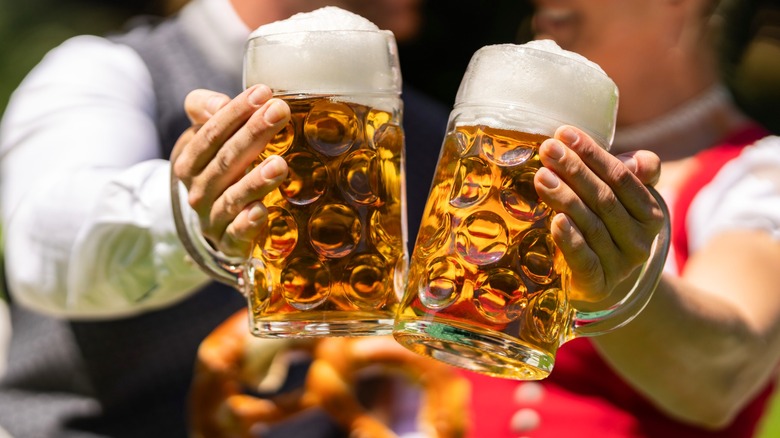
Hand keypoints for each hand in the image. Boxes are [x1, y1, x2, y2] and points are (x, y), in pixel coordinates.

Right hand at [171, 85, 290, 256]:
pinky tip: (262, 210)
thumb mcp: (205, 136)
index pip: (211, 133)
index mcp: (190, 162)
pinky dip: (247, 223)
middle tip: (280, 112)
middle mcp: (198, 190)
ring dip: (255, 181)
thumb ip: (207, 110)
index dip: (236, 112)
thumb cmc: (217, 167)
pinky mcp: (229, 243)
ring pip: (233, 197)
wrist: (214, 222)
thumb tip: (221, 103)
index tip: (264, 92)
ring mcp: (213, 218)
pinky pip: (236, 234)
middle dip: (253, 135)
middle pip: (226, 160)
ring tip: (279, 164)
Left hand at [534, 125, 664, 303]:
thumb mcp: (619, 198)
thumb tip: (639, 161)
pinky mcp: (597, 286)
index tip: (564, 133)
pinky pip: (585, 261)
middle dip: (574, 171)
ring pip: (592, 226)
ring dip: (566, 199)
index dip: (593, 154)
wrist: (598, 284)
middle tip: (547, 150)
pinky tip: (556, 221)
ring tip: (542, 177)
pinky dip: (570, 240)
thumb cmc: (603, 227)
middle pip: (604, 199)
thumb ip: (629, 174)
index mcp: (650, 213)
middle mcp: (640, 240)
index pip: (622, 178)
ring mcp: (620, 265)